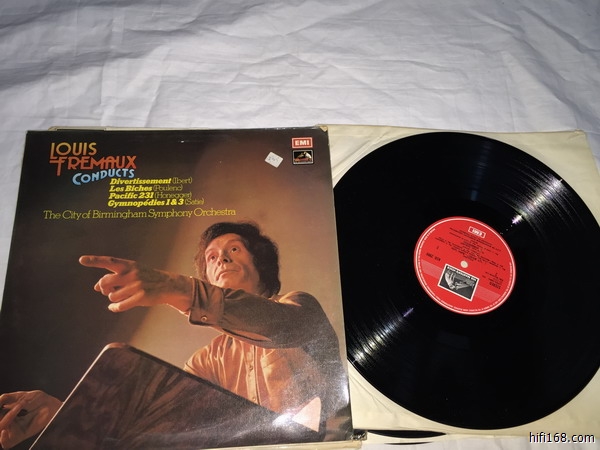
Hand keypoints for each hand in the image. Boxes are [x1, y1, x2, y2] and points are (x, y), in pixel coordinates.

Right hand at [0, 390, 61, 448]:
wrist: (52, 406)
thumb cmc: (40, 399)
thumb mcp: (21, 396)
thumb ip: (7, 398)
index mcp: (7, 412)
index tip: (1, 403)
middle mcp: (9, 422)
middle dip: (3, 416)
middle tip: (18, 405)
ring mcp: (14, 430)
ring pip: (1, 429)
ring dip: (5, 420)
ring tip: (19, 407)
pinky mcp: (20, 436)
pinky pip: (7, 444)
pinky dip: (3, 439)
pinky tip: (4, 432)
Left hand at [79, 255, 193, 312]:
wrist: (168, 284)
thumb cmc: (146, 278)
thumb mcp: (132, 272)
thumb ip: (115, 277)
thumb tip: (96, 287)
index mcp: (129, 265)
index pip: (109, 261)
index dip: (95, 260)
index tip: (81, 260)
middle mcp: (131, 273)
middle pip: (105, 282)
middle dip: (104, 288)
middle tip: (108, 290)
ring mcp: (136, 285)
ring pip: (112, 296)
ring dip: (113, 298)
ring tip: (121, 296)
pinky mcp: (140, 297)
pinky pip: (119, 305)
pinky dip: (114, 307)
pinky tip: (114, 307)